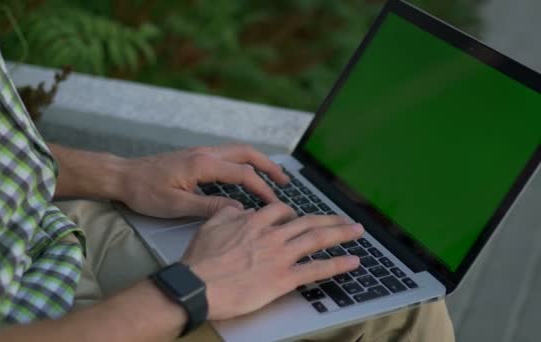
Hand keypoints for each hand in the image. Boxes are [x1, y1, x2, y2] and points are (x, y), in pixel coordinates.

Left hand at [116, 144, 289, 217]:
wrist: (123, 177)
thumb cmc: (144, 191)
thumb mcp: (176, 205)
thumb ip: (209, 208)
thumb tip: (238, 211)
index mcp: (203, 164)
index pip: (243, 174)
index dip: (262, 189)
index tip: (275, 204)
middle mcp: (205, 153)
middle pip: (246, 153)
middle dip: (268, 166)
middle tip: (285, 182)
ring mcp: (200, 153)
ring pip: (237, 152)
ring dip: (257, 163)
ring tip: (272, 177)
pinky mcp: (195, 157)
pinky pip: (227, 156)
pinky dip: (244, 163)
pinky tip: (245, 176)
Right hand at [181, 203, 363, 319]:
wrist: (199, 285)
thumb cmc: (201, 260)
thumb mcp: (210, 226)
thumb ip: (228, 213)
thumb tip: (240, 210)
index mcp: (254, 222)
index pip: (281, 211)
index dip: (293, 213)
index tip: (299, 217)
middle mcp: (272, 235)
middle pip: (308, 222)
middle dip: (330, 220)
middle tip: (345, 220)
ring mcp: (280, 256)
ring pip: (317, 239)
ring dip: (341, 234)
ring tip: (356, 232)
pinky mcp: (284, 278)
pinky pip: (316, 269)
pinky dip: (337, 264)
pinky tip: (352, 262)